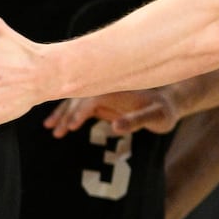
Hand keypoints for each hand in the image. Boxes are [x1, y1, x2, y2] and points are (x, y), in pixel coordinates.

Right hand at [43, 87, 179, 138]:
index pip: (91, 98)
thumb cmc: (163, 111)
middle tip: (56, 132)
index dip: (79, 112)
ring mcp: (101, 93)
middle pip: (78, 97)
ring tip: (50, 129)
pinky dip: (66, 113)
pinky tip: (55, 124)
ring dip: (61, 113)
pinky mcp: (99, 100)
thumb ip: (135, 121)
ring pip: (75, 100)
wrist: (168, 103)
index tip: (71, 127)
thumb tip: (114, 127)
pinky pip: (78, 105)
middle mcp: (105, 87)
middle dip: (65, 114)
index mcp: (116, 87)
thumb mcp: (155, 117)